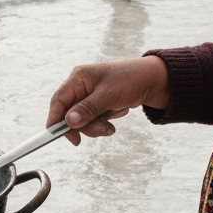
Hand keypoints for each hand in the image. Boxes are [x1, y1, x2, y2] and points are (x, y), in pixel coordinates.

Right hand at [47, 56, 170, 143]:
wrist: (156, 81)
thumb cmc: (132, 80)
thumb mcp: (108, 96)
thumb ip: (87, 109)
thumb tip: (68, 122)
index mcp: (79, 77)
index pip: (59, 100)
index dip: (55, 119)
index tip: (57, 135)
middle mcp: (82, 86)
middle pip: (70, 114)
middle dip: (85, 125)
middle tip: (101, 128)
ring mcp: (91, 95)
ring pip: (83, 120)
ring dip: (97, 125)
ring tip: (112, 122)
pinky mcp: (100, 103)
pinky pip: (95, 119)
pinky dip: (105, 122)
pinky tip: (119, 113)